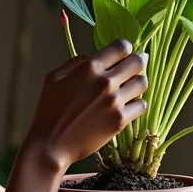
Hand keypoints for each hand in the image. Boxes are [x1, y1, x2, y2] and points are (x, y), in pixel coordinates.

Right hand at [23, 39, 147, 171]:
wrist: (51, 144)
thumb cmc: (49, 110)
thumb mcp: (54, 78)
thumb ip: (74, 63)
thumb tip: (92, 57)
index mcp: (89, 68)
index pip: (121, 47)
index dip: (124, 48)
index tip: (122, 54)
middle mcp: (105, 82)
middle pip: (138, 62)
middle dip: (135, 63)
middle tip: (129, 70)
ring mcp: (114, 102)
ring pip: (143, 83)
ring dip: (137, 83)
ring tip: (129, 88)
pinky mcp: (120, 121)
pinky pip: (141, 106)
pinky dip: (136, 104)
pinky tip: (126, 105)